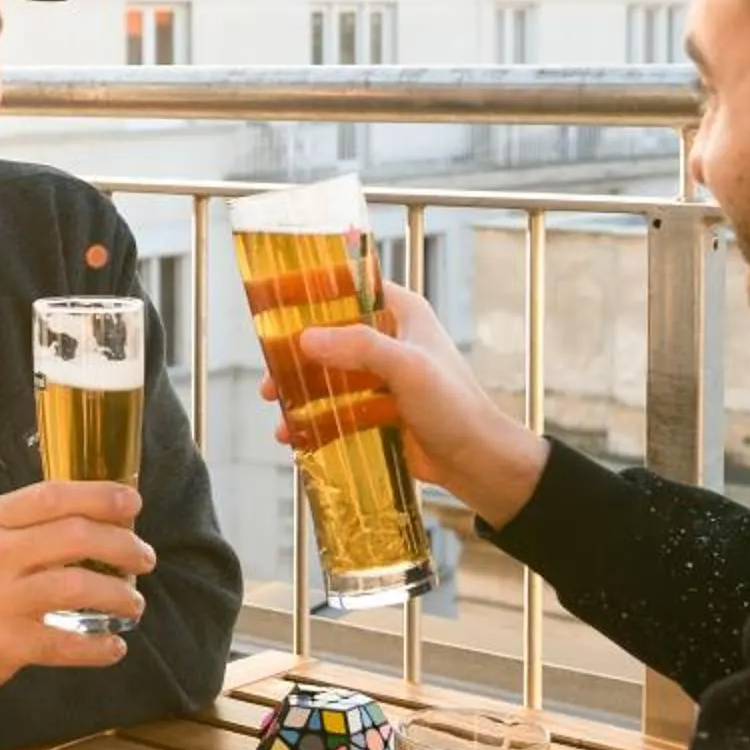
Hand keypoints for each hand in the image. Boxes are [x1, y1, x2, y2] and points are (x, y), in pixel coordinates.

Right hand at [0, 481, 155, 702]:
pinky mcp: (2, 643)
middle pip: (74, 537)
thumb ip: (33, 526)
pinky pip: (65, 643)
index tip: (133, 504)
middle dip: (122, 545)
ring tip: (134, 602)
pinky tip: (114, 646)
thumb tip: (106, 519)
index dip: (99, 496)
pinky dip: (98, 647)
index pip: (52, 496)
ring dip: (119, 595)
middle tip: (145, 558)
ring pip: (76, 587)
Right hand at [258, 280, 548, 526]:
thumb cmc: (455, 406)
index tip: (272, 299)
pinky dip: (314, 421)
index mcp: (401, 313)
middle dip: (295, 355)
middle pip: (329, 335)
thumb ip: (360, 347)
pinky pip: (336, 409)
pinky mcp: (377, 412)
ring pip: (328, 375)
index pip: (349, 287)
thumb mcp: (408, 367)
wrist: (479, 462)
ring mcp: (381, 378)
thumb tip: (305, 339)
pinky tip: (295, 437)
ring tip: (277, 410)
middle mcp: (389, 340)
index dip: (311, 290)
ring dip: (300, 392)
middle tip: (270, 373)